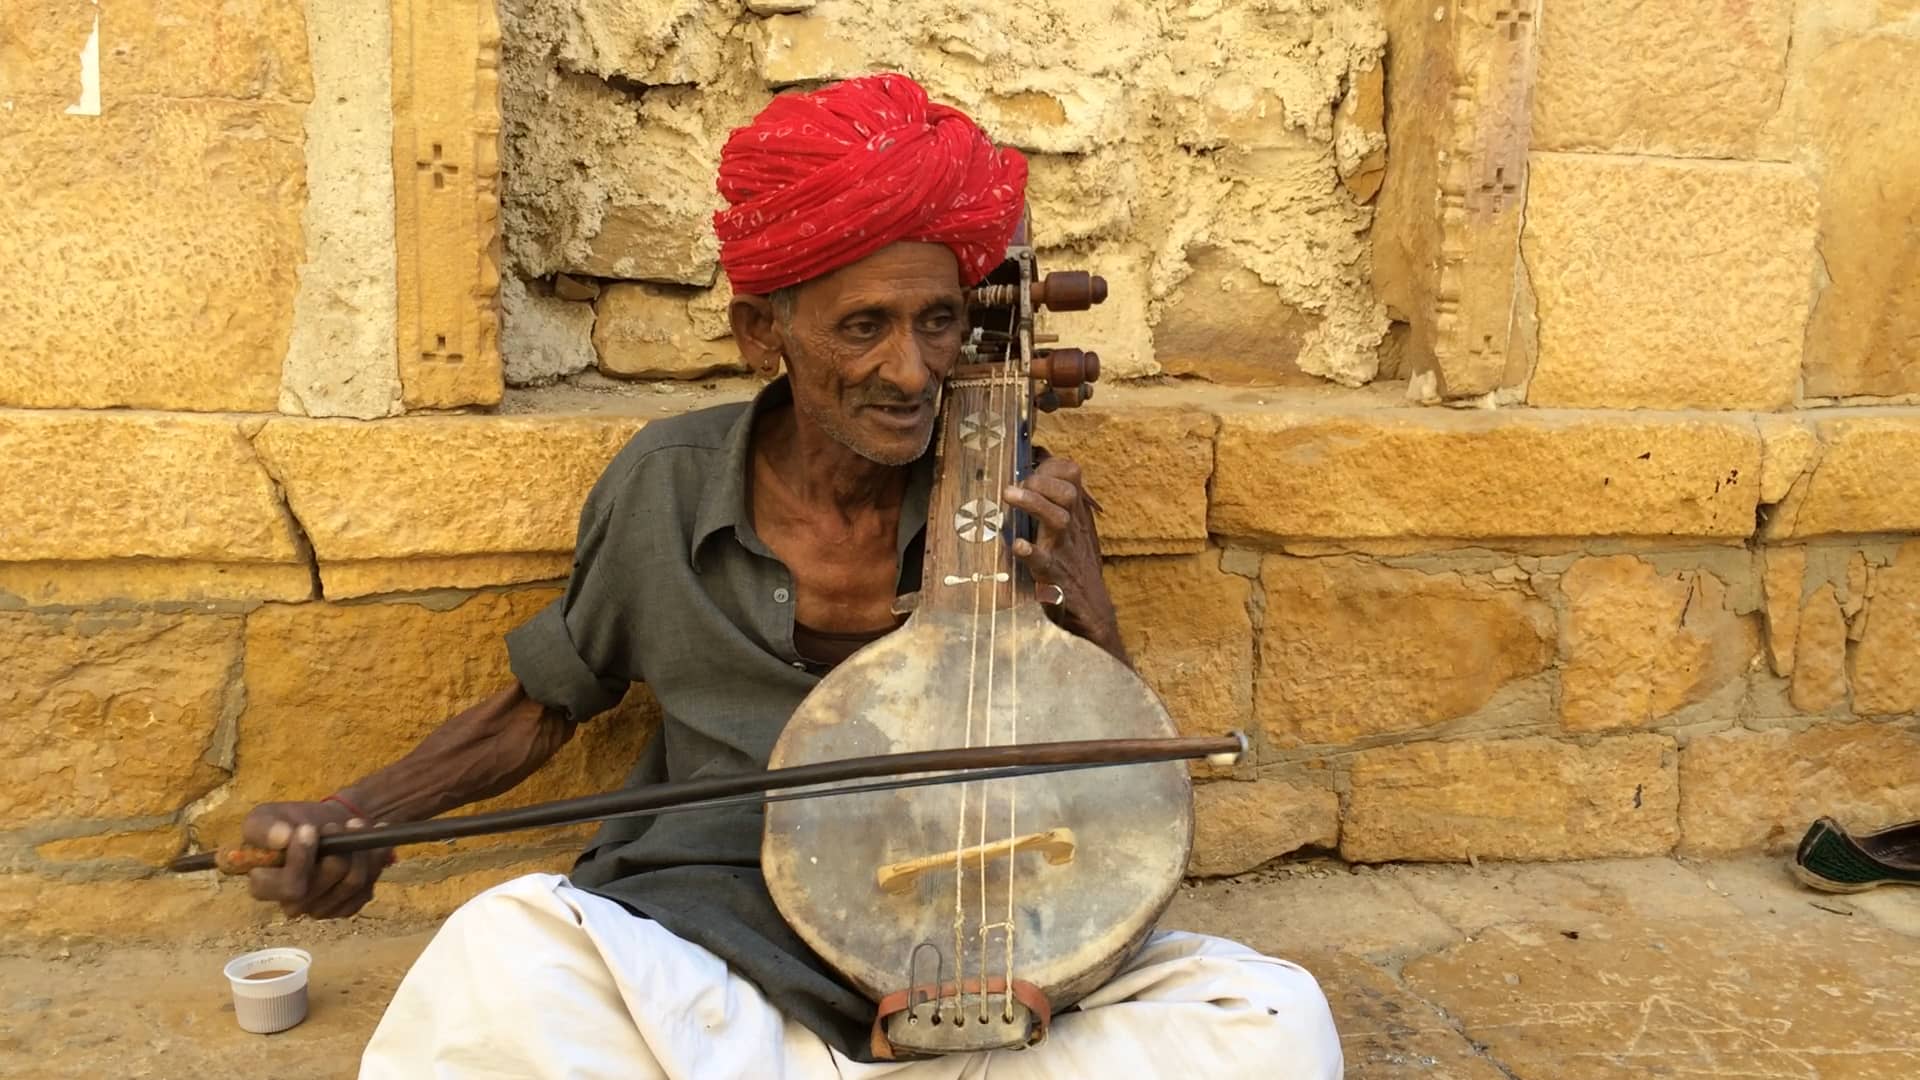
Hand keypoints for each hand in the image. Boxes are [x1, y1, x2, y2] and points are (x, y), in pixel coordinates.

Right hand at [242, 799, 392, 918]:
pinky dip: (373, 859)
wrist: (327, 824)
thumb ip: (263, 828)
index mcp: (265, 887)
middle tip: (336, 825)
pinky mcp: (347, 906)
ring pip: (351, 883)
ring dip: (358, 849)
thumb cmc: (291, 823)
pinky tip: (368, 843)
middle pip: (323, 884)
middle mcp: (292, 904)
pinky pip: (368, 886)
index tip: (309, 829)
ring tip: (355, 825)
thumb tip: (282, 838)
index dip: (300, 859)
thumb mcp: (266, 817)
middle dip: (335, 849)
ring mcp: (321, 908)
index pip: (286, 887)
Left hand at [1003, 452, 1128, 662]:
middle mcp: (1073, 528)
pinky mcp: (1058, 578)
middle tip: (1013, 485)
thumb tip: (1030, 475)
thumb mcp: (1069, 531)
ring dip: (1033, 504)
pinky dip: (1031, 552)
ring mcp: (1066, 552)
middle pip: (1067, 492)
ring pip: (1057, 519)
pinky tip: (1016, 545)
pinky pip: (1046, 563)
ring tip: (1009, 494)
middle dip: (1040, 482)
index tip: (1028, 464)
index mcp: (1075, 515)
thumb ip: (1053, 505)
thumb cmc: (1074, 567)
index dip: (1050, 465)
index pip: (1071, 475)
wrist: (1092, 611)